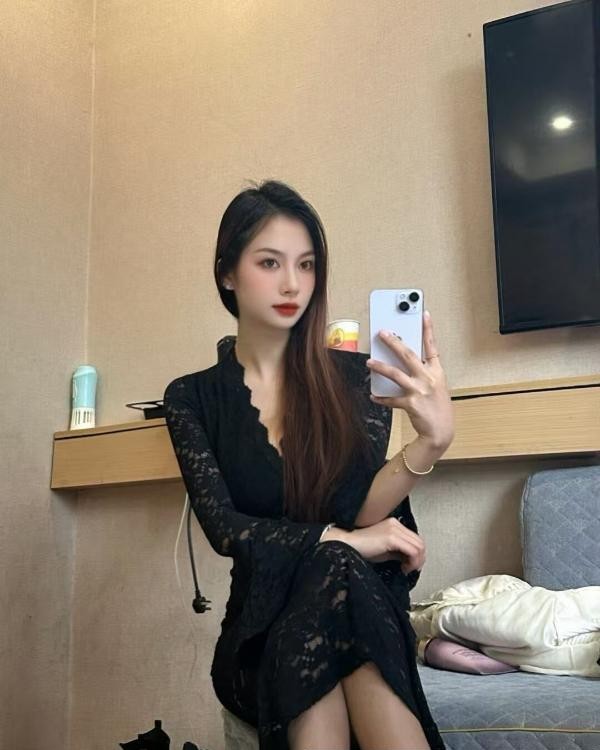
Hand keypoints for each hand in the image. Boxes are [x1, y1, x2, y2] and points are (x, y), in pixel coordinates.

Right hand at [337, 517, 425, 574]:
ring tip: (406, 569)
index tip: (410, 565)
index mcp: (394, 524)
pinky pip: (412, 551)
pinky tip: (404, 568)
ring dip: (417, 561)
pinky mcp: (391, 537)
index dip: (417, 554)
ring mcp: (394, 529)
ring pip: (419, 546)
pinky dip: (413, 562)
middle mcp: (395, 524)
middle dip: (419, 558)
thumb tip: (410, 560)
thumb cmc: (360, 548)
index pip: (415, 538)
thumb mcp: (384, 550)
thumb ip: (398, 552)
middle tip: (411, 569)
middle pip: (419, 542)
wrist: (346, 545)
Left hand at [366, 310, 454, 450]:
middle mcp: (428, 379)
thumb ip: (423, 375)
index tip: (424, 314)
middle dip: (394, 343)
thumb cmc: (438, 409)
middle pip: (408, 355)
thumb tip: (404, 364)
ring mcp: (419, 390)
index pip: (432, 347)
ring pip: (396, 374)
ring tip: (369, 362)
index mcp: (437, 372)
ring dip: (380, 367)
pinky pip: (391, 398)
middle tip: (383, 333)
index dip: (428, 330)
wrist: (440, 432)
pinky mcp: (411, 403)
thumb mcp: (436, 387)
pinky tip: (373, 396)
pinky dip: (381, 397)